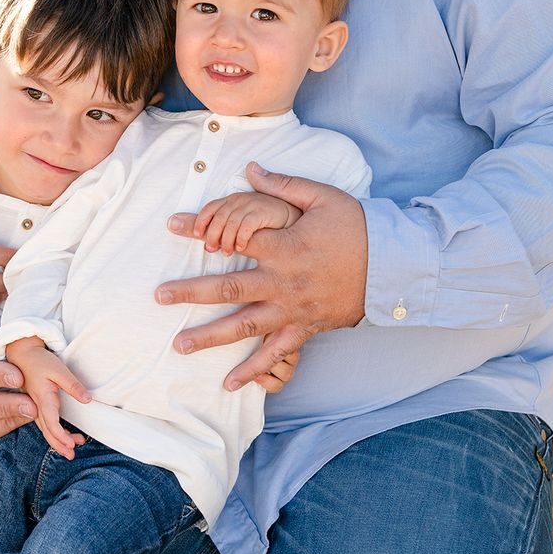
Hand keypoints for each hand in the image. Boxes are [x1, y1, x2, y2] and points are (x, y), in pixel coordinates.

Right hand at [5, 337, 89, 459]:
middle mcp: (36, 405)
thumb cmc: (40, 360)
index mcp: (43, 398)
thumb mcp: (60, 370)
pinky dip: (52, 432)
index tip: (73, 444)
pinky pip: (42, 423)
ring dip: (57, 440)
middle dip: (59, 445)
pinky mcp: (34, 404)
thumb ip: (73, 385)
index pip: (51, 423)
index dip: (61, 436)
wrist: (21, 353)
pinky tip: (61, 435)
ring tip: (71, 449)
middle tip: (72, 456)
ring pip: (44, 429)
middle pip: (47, 431)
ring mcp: (33, 406)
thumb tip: (88, 400)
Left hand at [158, 166, 367, 389]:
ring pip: (243, 326)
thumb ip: (282, 185)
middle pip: (227, 288)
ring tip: (179, 346)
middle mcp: (282, 281)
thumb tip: (249, 170)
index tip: (171, 226)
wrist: (394, 265)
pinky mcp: (305, 329)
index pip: (231, 236)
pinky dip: (253, 370)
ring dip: (209, 337)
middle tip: (158, 296)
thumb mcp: (322, 197)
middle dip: (189, 293)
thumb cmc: (358, 227)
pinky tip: (230, 383)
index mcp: (283, 246)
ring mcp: (292, 309)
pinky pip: (276, 354)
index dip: (198, 230)